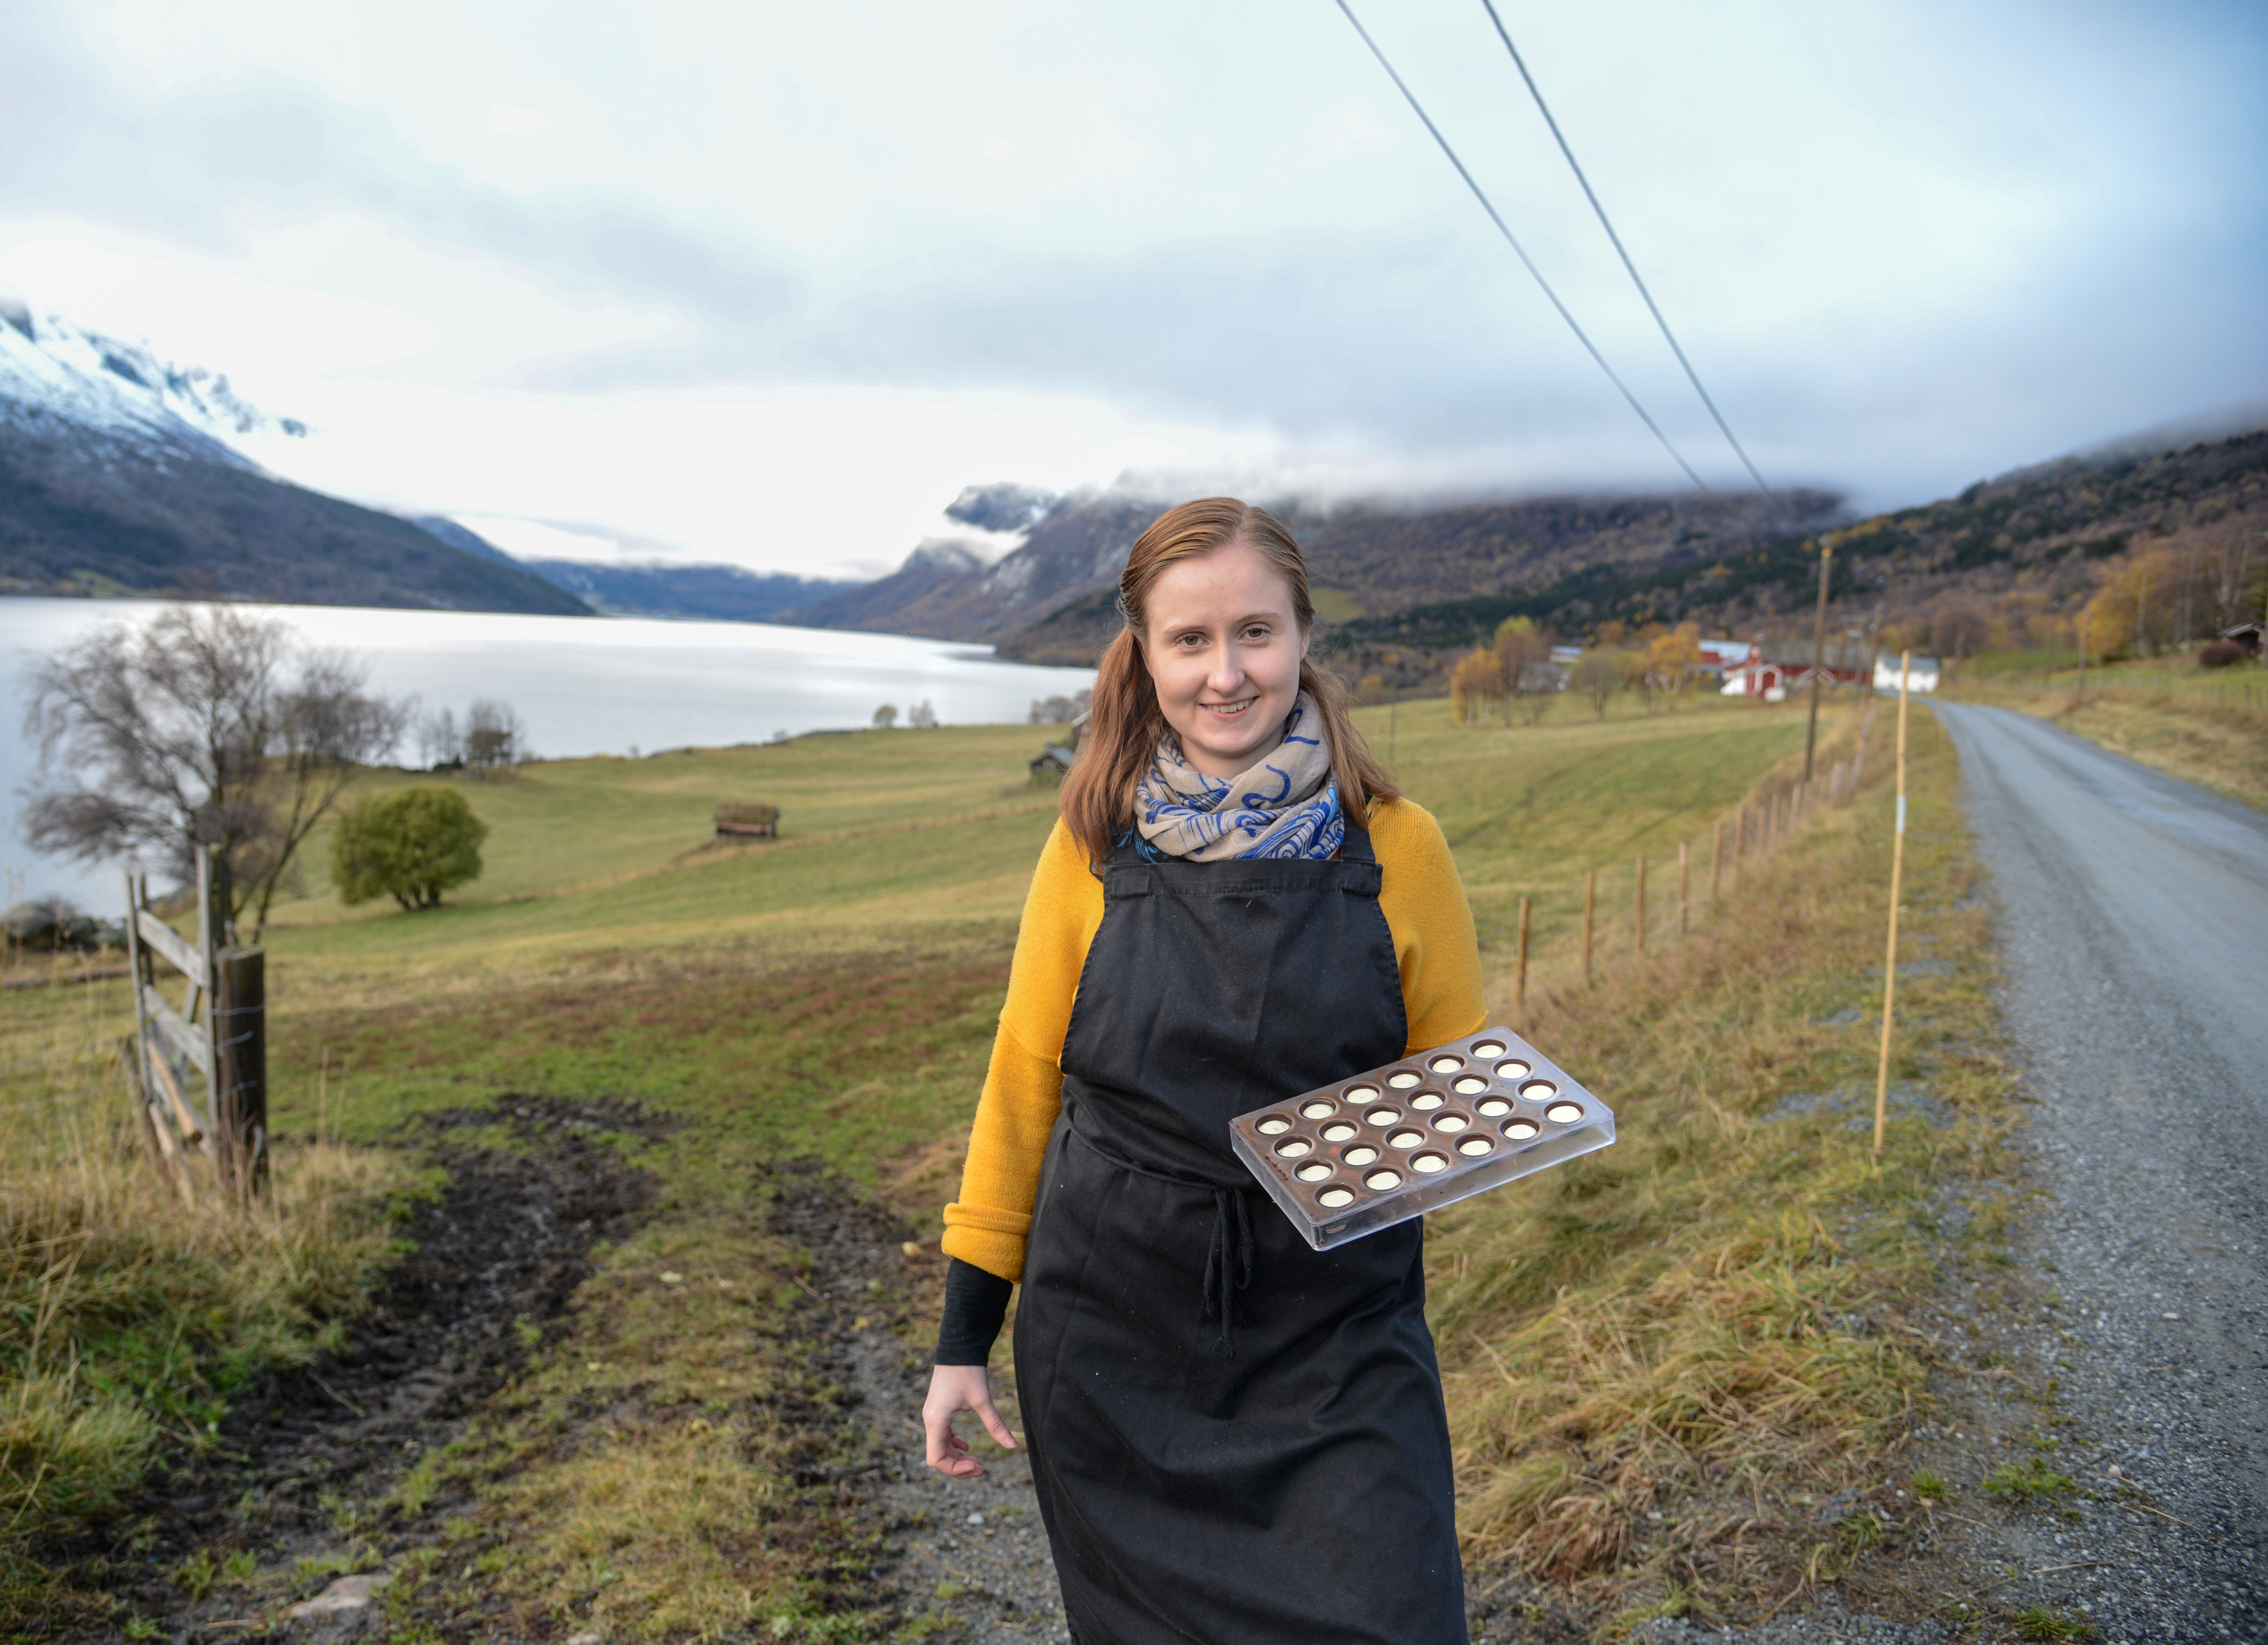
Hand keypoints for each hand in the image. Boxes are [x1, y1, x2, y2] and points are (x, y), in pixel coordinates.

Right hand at [923, 1362, 1016, 1478]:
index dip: (955, 1470)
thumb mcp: (983, 1400)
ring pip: (940, 1446)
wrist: (958, 1347)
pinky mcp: (938, 1410)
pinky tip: (967, 1446)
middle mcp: (930, 1421)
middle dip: (958, 1466)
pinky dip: (954, 1444)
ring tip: (976, 1462)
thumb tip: (1013, 1446)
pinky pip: (942, 1435)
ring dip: (956, 1457)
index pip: (936, 1460)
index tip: (978, 1466)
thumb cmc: (967, 1371)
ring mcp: (932, 1415)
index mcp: (936, 1422)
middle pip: (938, 1456)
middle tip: (981, 1469)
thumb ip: (996, 1425)